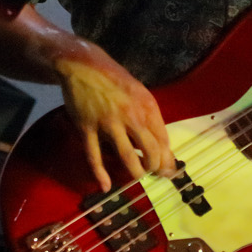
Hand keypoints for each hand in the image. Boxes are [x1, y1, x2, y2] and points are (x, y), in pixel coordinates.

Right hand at [54, 43, 175, 191]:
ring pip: (127, 156)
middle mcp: (131, 116)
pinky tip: (105, 186)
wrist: (83, 66)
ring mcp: (108, 123)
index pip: (163, 140)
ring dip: (135, 172)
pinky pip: (95, 155)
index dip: (167, 159)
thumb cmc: (115, 81)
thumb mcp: (139, 93)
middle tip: (152, 174)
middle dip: (154, 168)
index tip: (167, 170)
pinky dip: (100, 174)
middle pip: (150, 151)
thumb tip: (161, 145)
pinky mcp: (88, 128)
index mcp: (147, 107)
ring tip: (136, 176)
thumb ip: (149, 117)